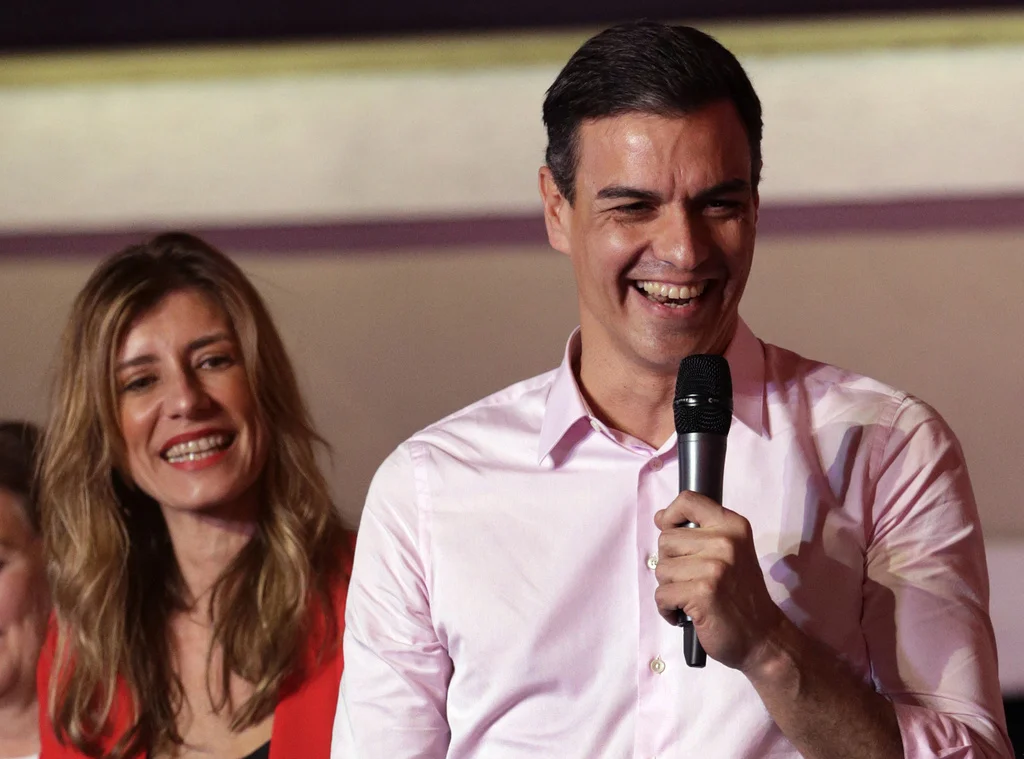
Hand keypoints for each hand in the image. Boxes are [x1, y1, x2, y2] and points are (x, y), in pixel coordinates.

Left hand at [654, 491, 786, 672]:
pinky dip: (667, 609)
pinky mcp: (702, 592)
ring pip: (661, 569)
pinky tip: (685, 614)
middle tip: (692, 580)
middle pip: (666, 539)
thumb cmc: (741, 595)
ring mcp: (714, 567)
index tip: (670, 529)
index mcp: (733, 526)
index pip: (689, 500)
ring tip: (692, 598)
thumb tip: (660, 518)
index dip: (670, 515)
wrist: (763, 637)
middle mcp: (725, 541)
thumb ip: (700, 533)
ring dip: (670, 588)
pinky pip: (662, 595)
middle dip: (671, 563)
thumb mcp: (731, 552)